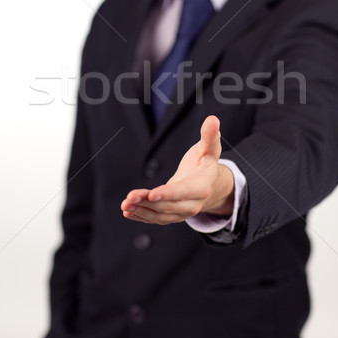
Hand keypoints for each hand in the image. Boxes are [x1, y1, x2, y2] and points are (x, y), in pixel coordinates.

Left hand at [120, 115, 234, 224]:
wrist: (207, 184)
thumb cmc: (204, 162)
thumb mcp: (209, 149)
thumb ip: (210, 136)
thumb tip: (213, 119)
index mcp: (202, 187)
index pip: (184, 191)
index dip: (168, 194)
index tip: (152, 194)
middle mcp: (193, 204)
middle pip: (168, 206)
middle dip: (148, 203)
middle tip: (129, 197)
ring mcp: (182, 213)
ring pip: (159, 215)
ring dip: (141, 210)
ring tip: (125, 204)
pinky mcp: (171, 216)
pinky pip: (155, 219)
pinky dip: (141, 216)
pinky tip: (127, 211)